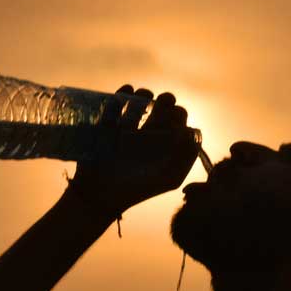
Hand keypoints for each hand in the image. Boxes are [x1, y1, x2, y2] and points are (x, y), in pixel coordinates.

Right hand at [70, 84, 199, 214]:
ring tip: (142, 98)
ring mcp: (128, 127)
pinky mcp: (107, 124)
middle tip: (161, 104)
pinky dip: (121, 95)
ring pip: (140, 100)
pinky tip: (124, 96)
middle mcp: (149, 133)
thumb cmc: (137, 190)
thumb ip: (185, 156)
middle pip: (162, 106)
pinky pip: (116, 102)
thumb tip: (190, 131)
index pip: (178, 120)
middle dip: (164, 101)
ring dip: (144, 94)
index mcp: (165, 144)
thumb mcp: (169, 178)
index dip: (179, 114)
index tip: (174, 119)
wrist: (100, 195)